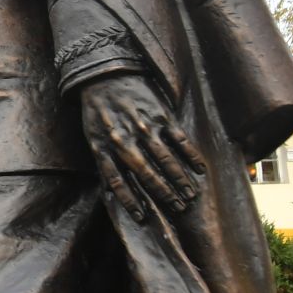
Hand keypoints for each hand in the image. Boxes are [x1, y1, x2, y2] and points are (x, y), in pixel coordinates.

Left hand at [76, 73, 205, 221]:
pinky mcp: (160, 115)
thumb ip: (105, 161)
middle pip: (146, 174)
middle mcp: (125, 141)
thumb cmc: (98, 111)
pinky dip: (190, 155)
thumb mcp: (92, 137)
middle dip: (163, 193)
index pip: (118, 182)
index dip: (130, 201)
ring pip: (166, 159)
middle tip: (178, 207)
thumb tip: (113, 190)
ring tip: (190, 194)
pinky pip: (179, 140)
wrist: (105, 74)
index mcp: (105, 148)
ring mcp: (144, 128)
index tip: (142, 217)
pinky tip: (199, 168)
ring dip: (180, 179)